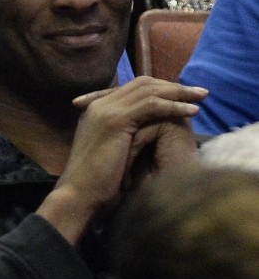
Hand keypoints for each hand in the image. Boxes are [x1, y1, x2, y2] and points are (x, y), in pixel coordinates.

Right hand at [39, 77, 205, 244]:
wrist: (78, 195)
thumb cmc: (94, 183)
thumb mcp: (110, 152)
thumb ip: (122, 137)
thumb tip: (146, 135)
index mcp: (95, 110)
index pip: (132, 89)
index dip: (159, 89)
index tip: (183, 96)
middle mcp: (99, 105)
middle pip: (142, 84)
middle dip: (172, 86)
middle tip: (198, 92)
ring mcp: (106, 111)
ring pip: (148, 91)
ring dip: (178, 92)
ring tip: (201, 97)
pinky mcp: (115, 120)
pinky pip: (151, 106)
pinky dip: (173, 106)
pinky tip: (192, 111)